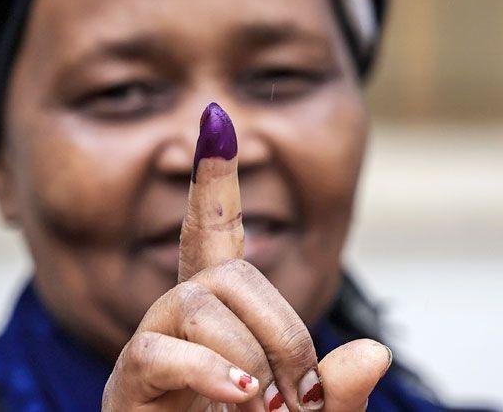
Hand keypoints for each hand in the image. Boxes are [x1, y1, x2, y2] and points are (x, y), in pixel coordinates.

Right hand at [102, 104, 390, 410]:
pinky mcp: (127, 385)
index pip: (216, 239)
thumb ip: (336, 397)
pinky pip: (163, 351)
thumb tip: (375, 354)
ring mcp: (151, 349)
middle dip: (281, 327)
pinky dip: (209, 374)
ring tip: (265, 411)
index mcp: (221, 322)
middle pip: (228, 274)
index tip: (215, 120)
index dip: (215, 184)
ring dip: (250, 358)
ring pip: (201, 304)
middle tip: (299, 397)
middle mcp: (180, 321)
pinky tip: (240, 401)